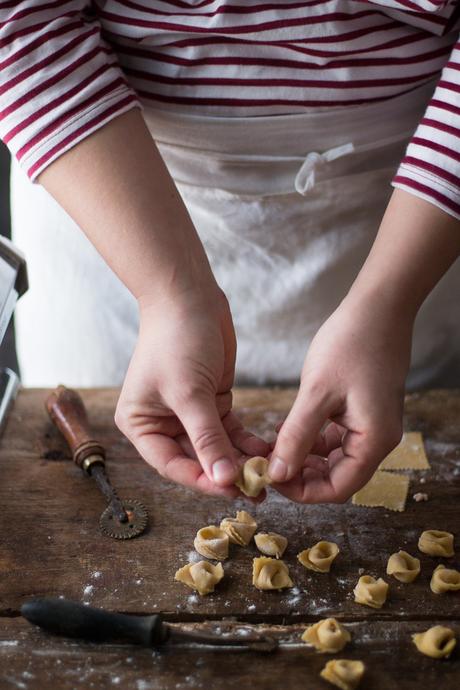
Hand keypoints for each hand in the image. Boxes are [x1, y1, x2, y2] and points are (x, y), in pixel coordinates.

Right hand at [115, 287, 269, 496]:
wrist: (189, 295)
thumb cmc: (176, 339)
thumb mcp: (190, 393)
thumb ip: (207, 438)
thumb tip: (223, 479)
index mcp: (141, 424)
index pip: (172, 465)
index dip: (201, 480)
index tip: (231, 489)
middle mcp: (162, 422)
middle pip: (195, 460)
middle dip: (224, 474)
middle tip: (256, 490)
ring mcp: (188, 413)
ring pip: (215, 448)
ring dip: (239, 461)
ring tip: (267, 477)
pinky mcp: (211, 401)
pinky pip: (229, 431)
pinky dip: (246, 442)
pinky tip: (266, 452)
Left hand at [268, 293, 410, 501]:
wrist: (377, 307)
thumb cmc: (351, 344)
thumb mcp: (316, 393)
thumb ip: (297, 437)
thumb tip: (278, 473)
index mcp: (373, 440)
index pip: (337, 489)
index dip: (302, 491)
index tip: (271, 479)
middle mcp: (378, 439)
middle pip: (338, 477)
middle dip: (302, 476)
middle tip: (269, 465)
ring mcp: (372, 424)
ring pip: (335, 459)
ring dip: (305, 458)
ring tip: (275, 448)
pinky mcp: (364, 411)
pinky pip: (337, 438)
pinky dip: (314, 439)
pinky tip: (291, 429)